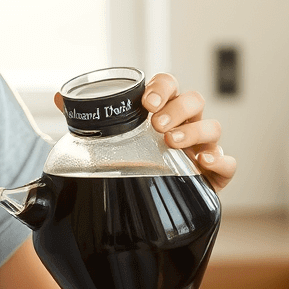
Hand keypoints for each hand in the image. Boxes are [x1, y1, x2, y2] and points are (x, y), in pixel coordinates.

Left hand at [54, 73, 235, 190]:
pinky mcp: (214, 175)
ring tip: (171, 142)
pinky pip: (228, 162)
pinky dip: (221, 159)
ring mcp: (202, 147)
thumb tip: (60, 97)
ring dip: (194, 131)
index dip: (161, 88)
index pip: (169, 85)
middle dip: (177, 109)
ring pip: (212, 127)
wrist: (147, 202)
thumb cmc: (133, 160)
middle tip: (157, 124)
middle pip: (193, 101)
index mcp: (162, 109)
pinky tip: (204, 162)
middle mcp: (186, 123)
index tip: (146, 102)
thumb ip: (85, 118)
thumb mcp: (108, 139)